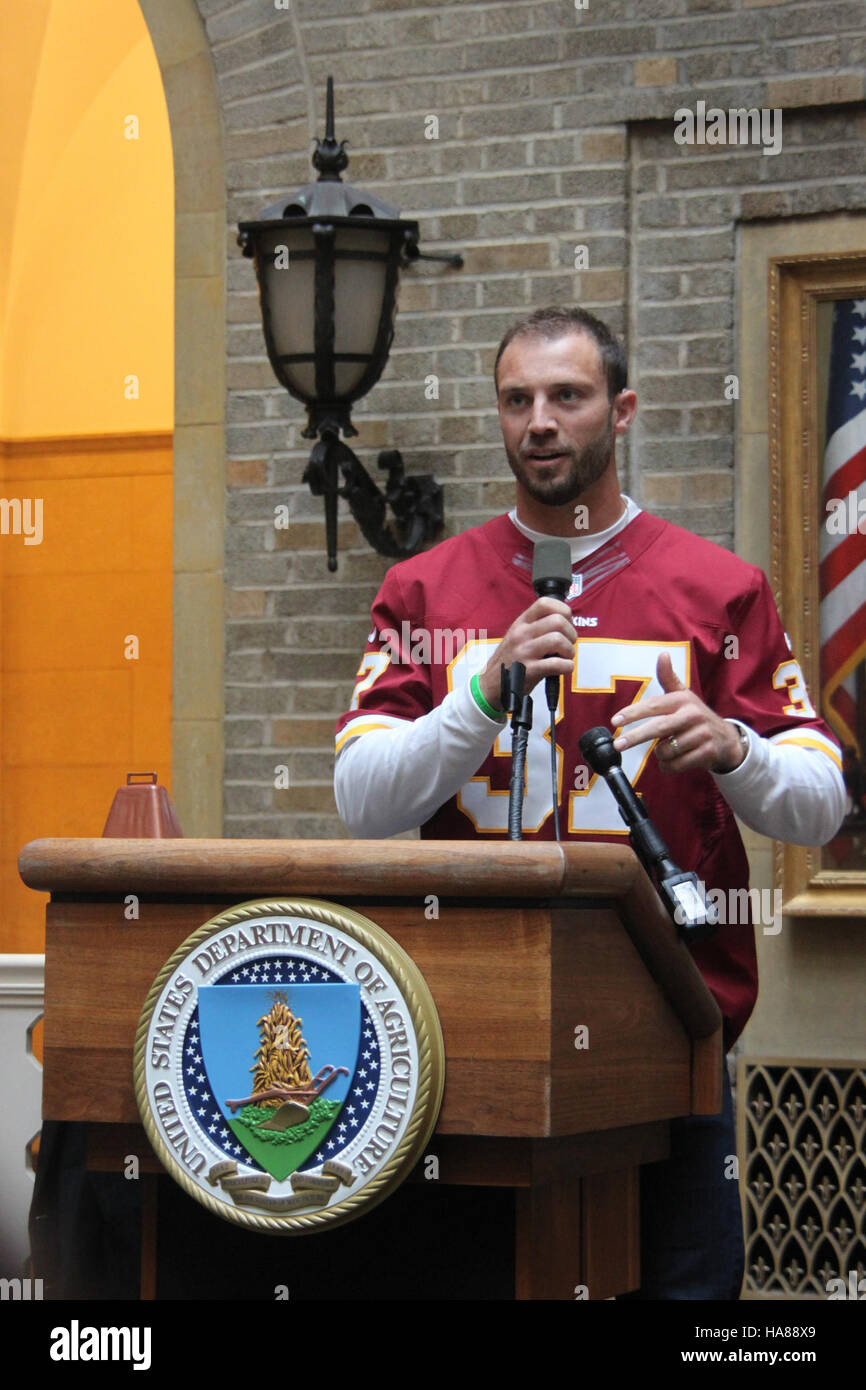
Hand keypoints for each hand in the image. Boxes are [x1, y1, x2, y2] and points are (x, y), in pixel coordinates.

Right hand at [479, 596, 575, 709]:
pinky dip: (567, 667)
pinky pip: (557, 664)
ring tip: (565, 657)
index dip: (563, 611)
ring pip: (558, 640)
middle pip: (558, 621)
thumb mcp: (518, 636)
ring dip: (569, 651)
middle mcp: (521, 634)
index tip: (566, 622)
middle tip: (568, 643)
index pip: (545, 603)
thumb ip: (537, 627)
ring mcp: (524, 652)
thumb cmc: (509, 661)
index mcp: (521, 623)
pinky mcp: (529, 670)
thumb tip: (565, 622)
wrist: (491, 684)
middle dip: (571, 633)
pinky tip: (563, 668)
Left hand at [610, 652, 745, 773]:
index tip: (615, 721)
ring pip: (665, 750)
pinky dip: (668, 766)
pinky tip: (673, 760)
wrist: (726, 739)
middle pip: (658, 728)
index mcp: (682, 699)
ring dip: (659, 754)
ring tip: (668, 748)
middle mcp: (692, 715)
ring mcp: (701, 735)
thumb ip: (668, 677)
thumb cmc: (696, 716)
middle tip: (618, 744)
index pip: (653, 706)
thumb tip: (663, 654)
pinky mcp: (706, 753)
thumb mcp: (683, 695)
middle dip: (635, 737)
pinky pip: (676, 765)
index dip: (632, 713)